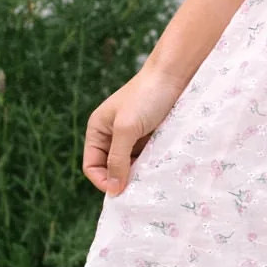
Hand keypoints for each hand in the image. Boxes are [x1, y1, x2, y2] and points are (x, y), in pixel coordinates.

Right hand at [82, 65, 187, 196]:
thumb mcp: (126, 129)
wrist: (174, 75)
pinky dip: (152, 166)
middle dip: (122, 179)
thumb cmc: (146, 97)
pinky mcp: (151, 138)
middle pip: (112, 169)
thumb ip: (117, 159)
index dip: (102, 180)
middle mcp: (112, 135)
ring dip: (139, 174)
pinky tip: (160, 170)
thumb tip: (113, 190)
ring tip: (151, 179)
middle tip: (139, 189)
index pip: (92, 166)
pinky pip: (147, 159)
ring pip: (131, 166)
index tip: (121, 191)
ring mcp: (133, 137)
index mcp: (98, 130)